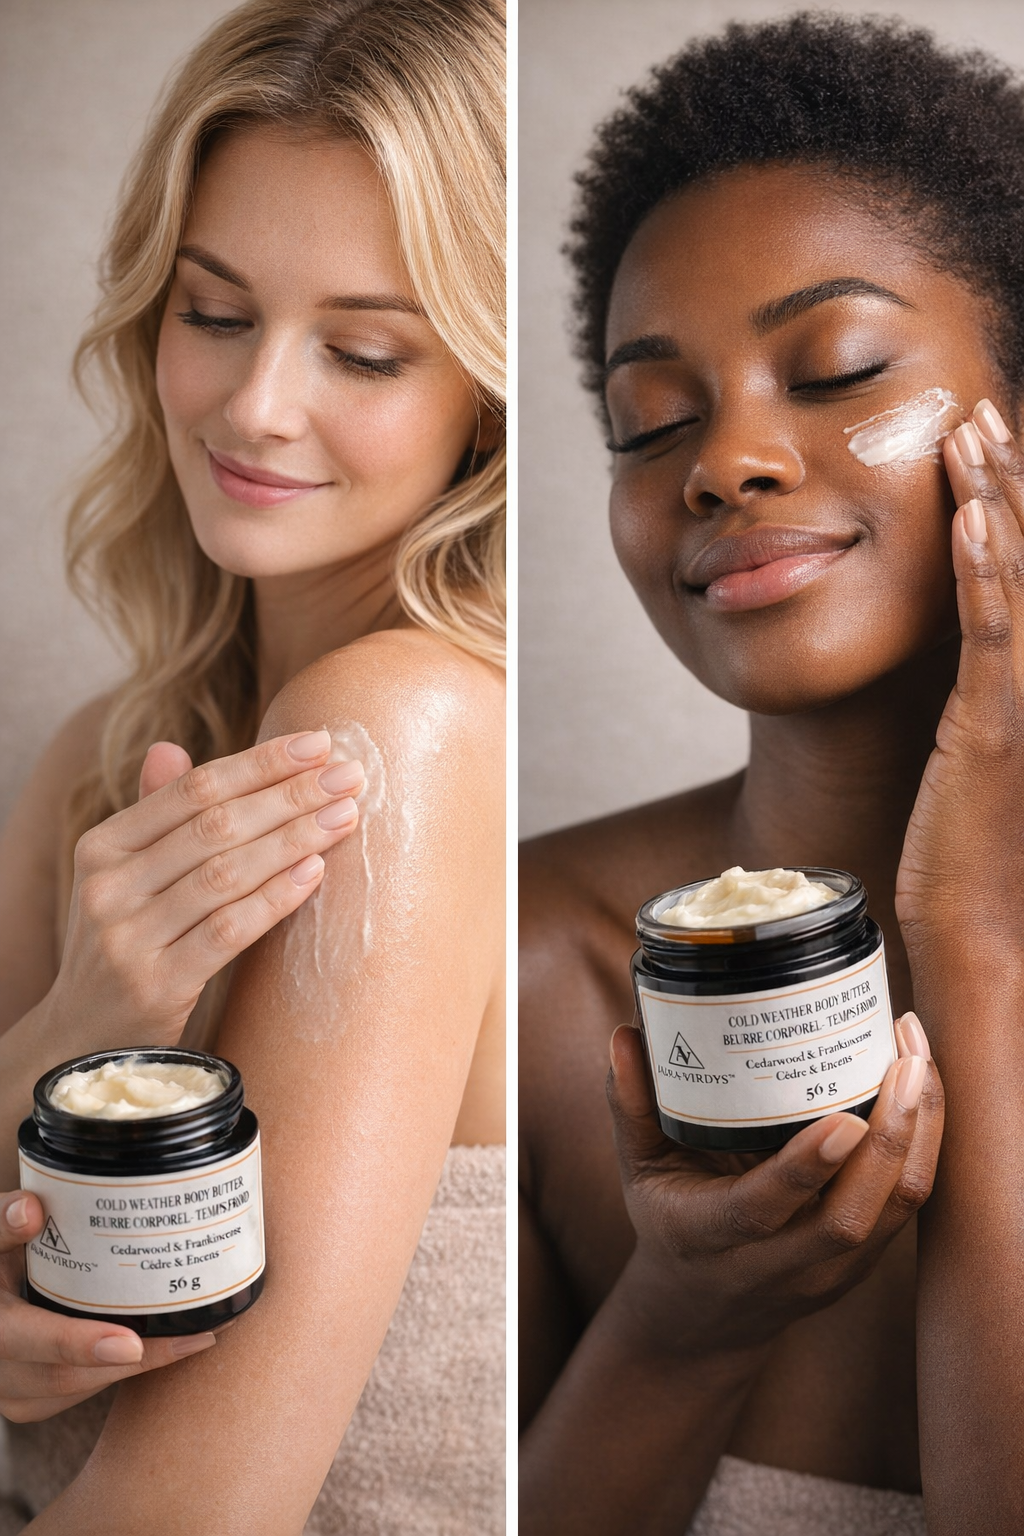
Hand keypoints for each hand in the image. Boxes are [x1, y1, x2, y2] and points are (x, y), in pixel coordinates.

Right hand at [0, 1191, 218, 1422]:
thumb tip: (31, 1209)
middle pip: (66, 1376)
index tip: (130, 1344)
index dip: (79, 1345)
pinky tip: (162, 1346)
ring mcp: (10, 1391)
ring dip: (136, 1368)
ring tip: (195, 1339)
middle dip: (136, 1361)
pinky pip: (78, 1393)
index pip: (26, 1337)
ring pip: (77, 1390)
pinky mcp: (29, 1399)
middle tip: (197, 1337)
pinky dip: (119, 1371)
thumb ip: (4, 1222)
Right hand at [44, 729, 362, 1050]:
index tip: (319, 743)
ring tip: (345, 816)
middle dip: (290, 795)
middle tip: (350, 775)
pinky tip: (315, 872)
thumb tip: (170, 746)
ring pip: (226, 873)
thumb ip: (155, 817)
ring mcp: (127, 938)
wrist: (86, 1043)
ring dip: (294, 839)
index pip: (192, 790)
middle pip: (215, 825)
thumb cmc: (126, 946)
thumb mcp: (125, 879)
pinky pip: (229, 931)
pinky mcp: (155, 985)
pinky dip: (276, 897)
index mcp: (102, 847)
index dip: (259, 763)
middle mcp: (108, 887)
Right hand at [607, 1013, 942, 1355]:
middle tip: (903, 1058)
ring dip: (920, 1132)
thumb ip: (630, 1106)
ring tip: (917, 1055)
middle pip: (854, 1214)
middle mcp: (781, 1263)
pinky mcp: (866, 1259)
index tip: (845, 1119)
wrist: (704, 1317)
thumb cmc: (671, 1226)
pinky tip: (921, 1086)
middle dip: (891, 1134)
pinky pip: (909, 1203)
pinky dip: (925, 1144)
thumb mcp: (637, 1172)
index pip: (766, 1209)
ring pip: (896, 1208)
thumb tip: (623, 1036)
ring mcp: (832, 1269)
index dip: (808, 1168)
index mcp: (715, 1238)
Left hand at [898, 398, 1023, 960]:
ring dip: (996, 498)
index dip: (1019, 497)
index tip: (991, 436)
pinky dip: (985, 571)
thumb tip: (969, 616)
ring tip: (971, 432)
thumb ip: (983, 673)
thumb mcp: (980, 735)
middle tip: (981, 409)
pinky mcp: (994, 724)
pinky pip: (993, 633)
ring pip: (1020, 575)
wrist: (978, 919)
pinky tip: (969, 518)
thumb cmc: (976, 834)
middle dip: (1012, 475)